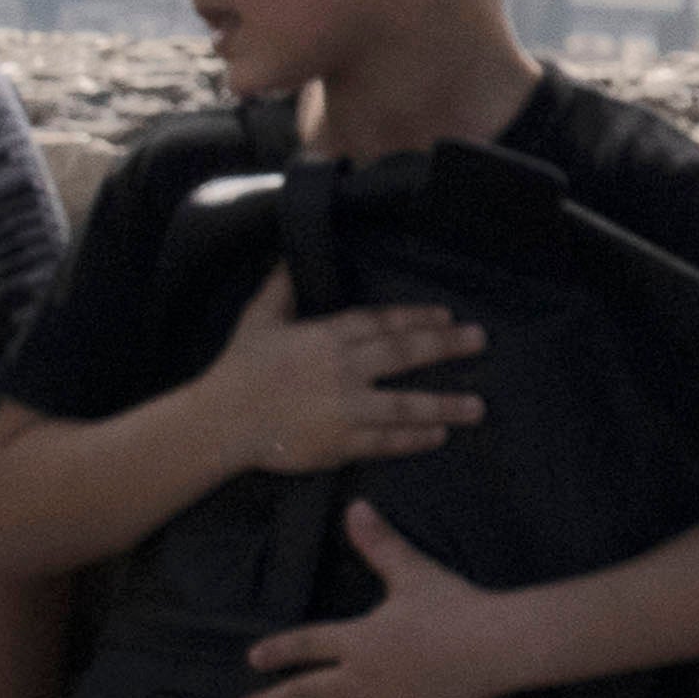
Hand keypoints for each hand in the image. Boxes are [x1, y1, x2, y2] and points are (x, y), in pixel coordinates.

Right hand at [186, 270, 483, 481]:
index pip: (381, 322)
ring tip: (477, 407)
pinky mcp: (339, 443)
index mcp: (325, 337)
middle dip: (445, 345)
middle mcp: (341, 369)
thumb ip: (281, 287)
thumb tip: (291, 254)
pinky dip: (414, 439)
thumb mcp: (258, 319)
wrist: (219, 421)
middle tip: (479, 340)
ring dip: (444, 405)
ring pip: (404, 405)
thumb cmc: (238, 368)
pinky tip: (439, 435)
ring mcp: (343, 408)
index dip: (417, 317)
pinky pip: (385, 441)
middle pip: (404, 353)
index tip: (447, 316)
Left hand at [237, 503, 531, 697]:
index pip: (306, 645)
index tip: (254, 660)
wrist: (493, 645)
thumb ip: (379, 545)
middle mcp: (359, 678)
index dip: (279, 651)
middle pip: (304, 694)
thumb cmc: (454, 606)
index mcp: (358, 638)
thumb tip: (356, 507)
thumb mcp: (413, 571)